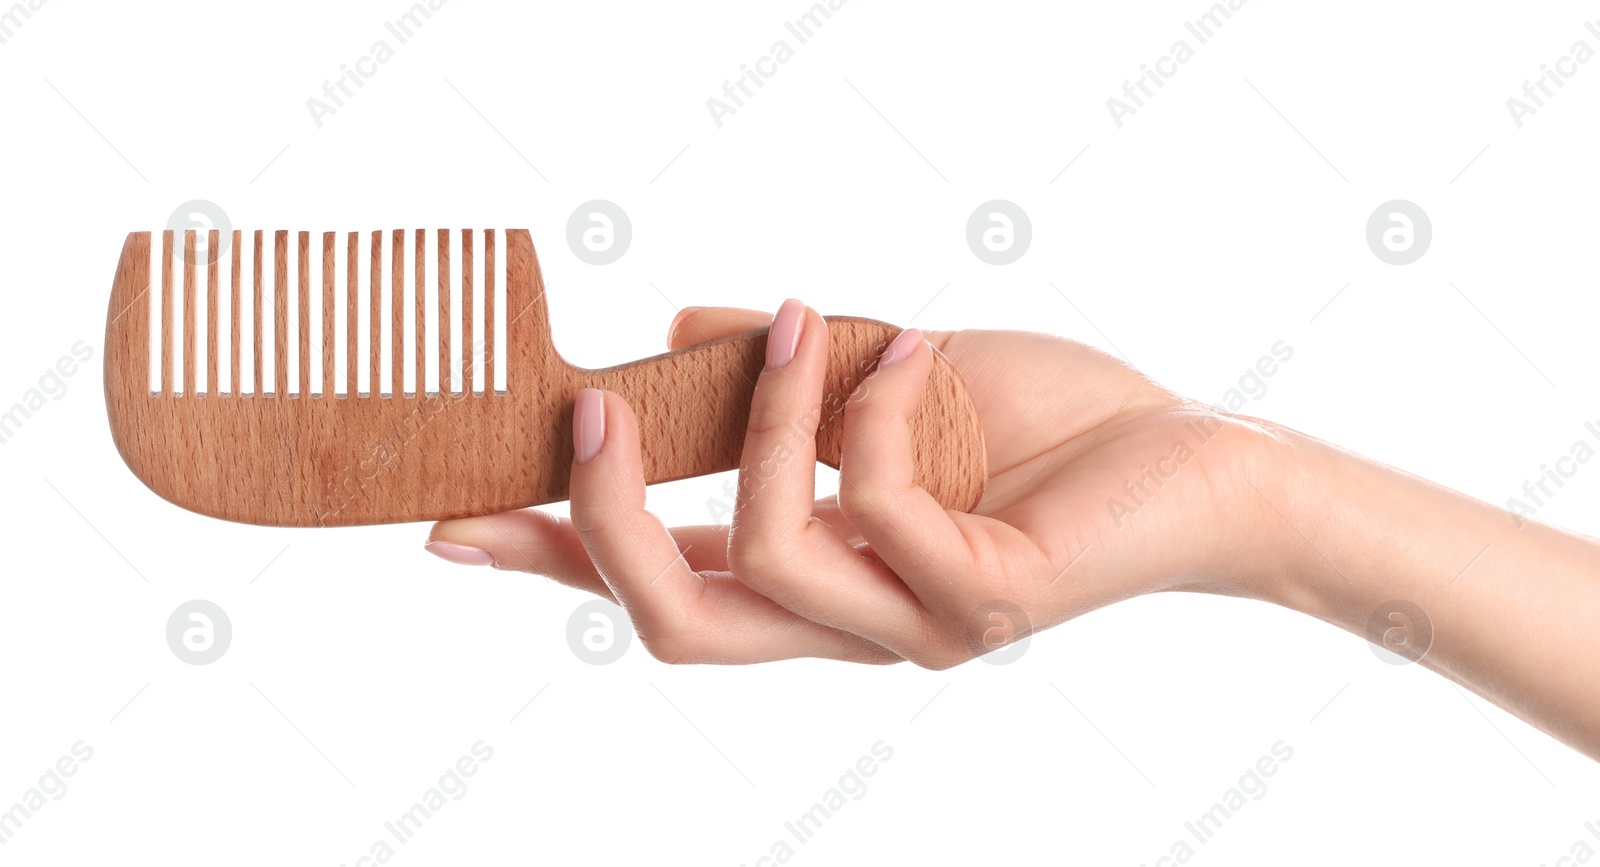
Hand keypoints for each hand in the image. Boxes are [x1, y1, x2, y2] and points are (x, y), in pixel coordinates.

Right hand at [423, 299, 1285, 665]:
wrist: (1192, 461)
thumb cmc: (1037, 427)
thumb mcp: (882, 379)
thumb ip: (779, 375)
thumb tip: (680, 328)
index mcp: (817, 580)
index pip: (661, 586)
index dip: (554, 562)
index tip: (453, 520)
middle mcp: (853, 625)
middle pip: (675, 624)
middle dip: (603, 522)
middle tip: (588, 409)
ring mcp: (916, 627)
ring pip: (771, 559)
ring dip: (766, 421)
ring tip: (808, 323)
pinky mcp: (987, 603)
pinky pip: (882, 510)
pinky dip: (875, 409)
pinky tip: (924, 350)